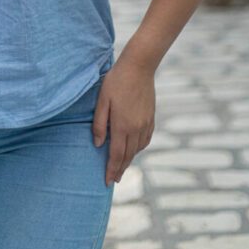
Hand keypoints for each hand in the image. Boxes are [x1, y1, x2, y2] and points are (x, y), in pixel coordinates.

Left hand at [92, 54, 155, 186]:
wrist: (139, 67)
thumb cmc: (116, 81)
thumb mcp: (102, 100)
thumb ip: (99, 123)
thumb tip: (97, 144)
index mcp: (122, 126)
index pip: (116, 155)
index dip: (111, 170)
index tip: (107, 182)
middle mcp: (136, 129)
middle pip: (128, 156)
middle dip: (120, 169)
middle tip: (114, 180)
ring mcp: (145, 124)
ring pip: (137, 149)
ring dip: (129, 160)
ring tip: (121, 167)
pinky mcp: (151, 118)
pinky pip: (145, 140)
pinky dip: (138, 148)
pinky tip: (134, 149)